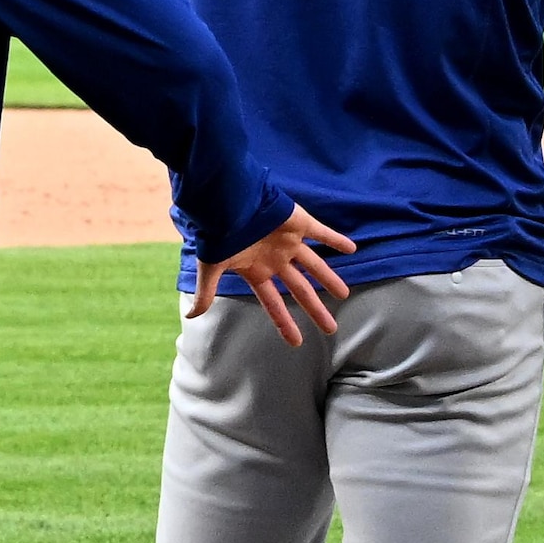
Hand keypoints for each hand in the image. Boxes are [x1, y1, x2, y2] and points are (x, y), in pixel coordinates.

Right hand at [195, 205, 357, 343]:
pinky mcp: (298, 223)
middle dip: (315, 309)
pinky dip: (336, 239)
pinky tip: (352, 248)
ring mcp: (288, 242)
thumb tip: (190, 317)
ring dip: (330, 279)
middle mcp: (275, 259)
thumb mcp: (211, 267)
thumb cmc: (218, 233)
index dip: (285, 322)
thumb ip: (206, 292)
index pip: (273, 303)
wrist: (227, 200)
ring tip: (345, 294)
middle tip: (331, 328)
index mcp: (256, 271)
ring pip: (314, 265)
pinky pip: (321, 233)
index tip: (296, 342)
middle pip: (300, 289)